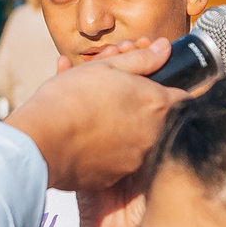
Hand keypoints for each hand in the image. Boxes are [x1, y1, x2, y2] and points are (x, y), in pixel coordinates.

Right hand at [3, 38, 173, 191]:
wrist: (41, 141)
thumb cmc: (71, 100)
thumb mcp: (107, 68)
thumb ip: (141, 59)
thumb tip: (163, 49)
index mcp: (156, 105)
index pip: (184, 97)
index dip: (168, 88)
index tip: (152, 85)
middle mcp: (152, 136)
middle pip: (157, 118)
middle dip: (139, 105)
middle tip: (112, 93)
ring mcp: (134, 160)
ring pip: (135, 138)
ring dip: (120, 124)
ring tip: (90, 110)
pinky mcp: (113, 177)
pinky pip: (114, 158)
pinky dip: (103, 146)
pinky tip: (82, 132)